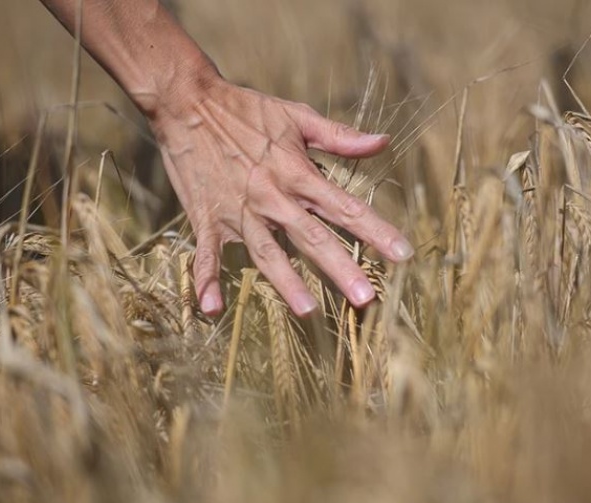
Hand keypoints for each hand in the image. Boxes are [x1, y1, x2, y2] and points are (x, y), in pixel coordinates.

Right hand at [148, 64, 413, 316]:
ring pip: (266, 252)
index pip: (345, 207)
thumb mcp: (296, 116)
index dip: (376, 231)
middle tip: (366, 299)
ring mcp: (238, 211)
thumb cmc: (246, 108)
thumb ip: (339, 136)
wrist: (187, 102)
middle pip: (312, 238)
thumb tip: (383, 142)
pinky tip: (211, 309)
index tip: (403, 255)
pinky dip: (206, 280)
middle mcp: (272, 197)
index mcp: (297, 173)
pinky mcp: (207, 218)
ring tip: (307, 312)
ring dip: (286, 282)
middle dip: (341, 268)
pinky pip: (206, 254)